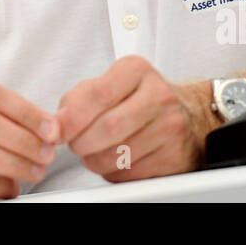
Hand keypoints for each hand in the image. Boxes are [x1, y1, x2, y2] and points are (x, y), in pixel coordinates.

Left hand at [54, 55, 215, 181]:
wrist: (188, 114)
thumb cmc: (138, 98)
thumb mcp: (108, 84)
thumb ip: (78, 99)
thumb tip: (57, 124)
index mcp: (136, 70)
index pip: (98, 94)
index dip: (72, 118)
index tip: (57, 130)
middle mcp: (159, 96)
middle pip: (108, 128)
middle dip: (82, 143)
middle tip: (76, 144)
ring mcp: (171, 127)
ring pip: (118, 156)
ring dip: (96, 160)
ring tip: (96, 151)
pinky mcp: (175, 157)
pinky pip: (132, 174)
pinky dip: (114, 172)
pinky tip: (118, 159)